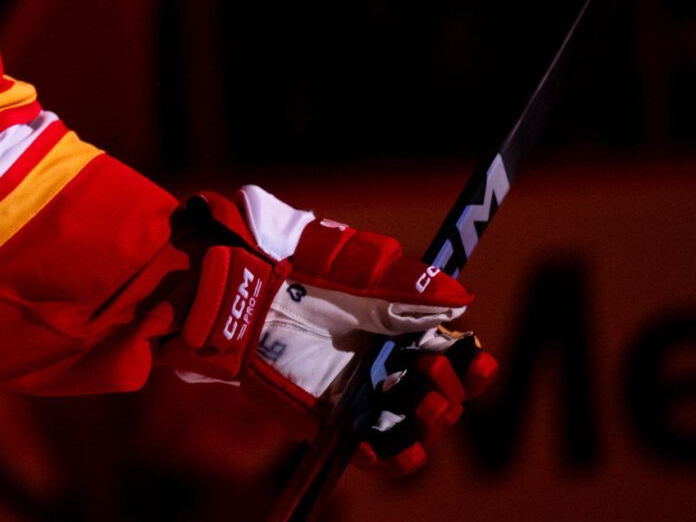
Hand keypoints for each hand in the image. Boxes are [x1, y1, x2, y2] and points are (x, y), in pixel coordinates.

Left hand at [168, 186, 497, 474]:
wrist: (245, 285)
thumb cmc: (299, 263)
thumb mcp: (358, 265)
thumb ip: (409, 282)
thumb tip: (461, 298)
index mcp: (402, 331)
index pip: (454, 358)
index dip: (471, 364)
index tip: (474, 357)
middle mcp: (387, 366)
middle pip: (442, 397)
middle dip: (451, 389)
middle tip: (433, 369)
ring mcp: (361, 395)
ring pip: (414, 427)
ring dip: (433, 421)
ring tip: (425, 400)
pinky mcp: (332, 419)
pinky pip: (374, 453)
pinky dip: (396, 457)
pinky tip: (407, 447)